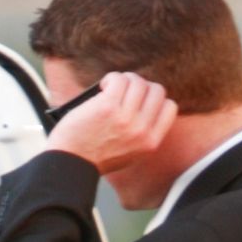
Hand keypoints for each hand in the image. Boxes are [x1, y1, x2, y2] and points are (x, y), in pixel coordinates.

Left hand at [46, 71, 178, 182]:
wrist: (71, 163)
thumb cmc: (95, 156)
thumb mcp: (131, 152)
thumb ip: (143, 132)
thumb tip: (145, 102)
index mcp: (151, 142)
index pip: (169, 107)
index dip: (155, 98)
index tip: (141, 100)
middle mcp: (142, 130)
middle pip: (156, 90)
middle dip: (141, 86)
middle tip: (125, 91)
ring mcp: (126, 118)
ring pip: (137, 82)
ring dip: (124, 80)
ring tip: (111, 88)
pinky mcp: (108, 106)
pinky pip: (118, 79)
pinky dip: (111, 78)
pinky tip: (103, 87)